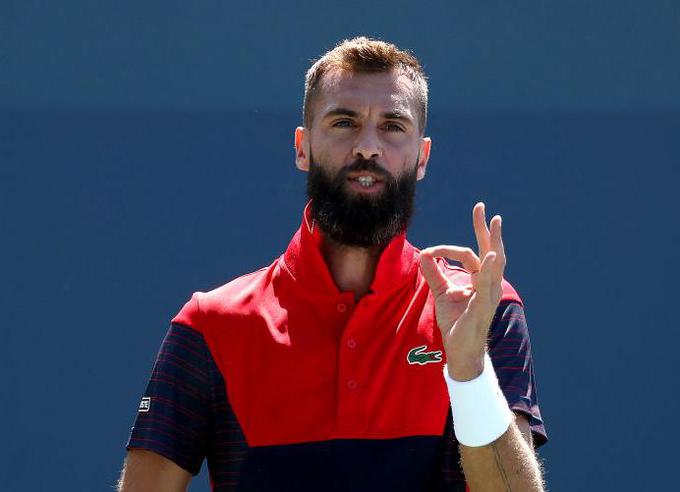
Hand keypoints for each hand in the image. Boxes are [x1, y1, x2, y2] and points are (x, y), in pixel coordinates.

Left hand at [420, 202, 505, 380]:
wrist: (459, 349)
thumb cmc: (455, 321)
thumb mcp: (441, 292)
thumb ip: (434, 272)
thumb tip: (423, 253)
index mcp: (480, 278)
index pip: (469, 254)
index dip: (448, 249)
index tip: (430, 251)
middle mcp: (488, 283)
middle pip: (490, 250)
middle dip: (486, 229)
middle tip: (482, 208)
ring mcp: (489, 293)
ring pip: (495, 263)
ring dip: (494, 241)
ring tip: (495, 223)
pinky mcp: (484, 305)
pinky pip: (488, 284)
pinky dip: (491, 269)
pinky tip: (492, 256)